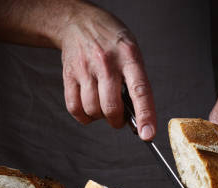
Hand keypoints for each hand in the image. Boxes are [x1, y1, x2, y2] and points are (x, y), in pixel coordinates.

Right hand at [56, 6, 155, 139]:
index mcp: (128, 56)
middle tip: (119, 119)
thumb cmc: (110, 41)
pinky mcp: (69, 75)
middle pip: (111, 107)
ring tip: (103, 107)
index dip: (145, 115)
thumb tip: (137, 117)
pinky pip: (74, 108)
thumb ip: (135, 82)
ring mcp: (85, 69)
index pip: (140, 91)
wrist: (78, 22)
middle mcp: (106, 63)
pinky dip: (83, 116)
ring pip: (92, 110)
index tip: (148, 135)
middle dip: (117, 121)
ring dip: (99, 117)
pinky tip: (88, 109)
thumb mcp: (131, 53)